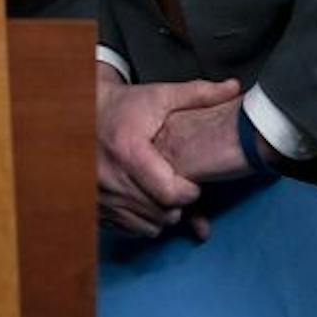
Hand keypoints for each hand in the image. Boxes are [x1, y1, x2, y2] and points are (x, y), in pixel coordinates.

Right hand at [96, 67, 240, 237]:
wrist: (82, 113)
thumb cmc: (124, 106)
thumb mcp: (160, 96)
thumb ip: (199, 94)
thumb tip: (235, 87)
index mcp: (128, 152)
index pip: (171, 194)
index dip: (189, 191)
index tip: (192, 180)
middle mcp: (109, 178)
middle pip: (163, 213)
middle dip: (179, 204)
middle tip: (179, 184)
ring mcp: (99, 195)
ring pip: (148, 226)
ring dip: (162, 214)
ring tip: (162, 191)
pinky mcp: (95, 207)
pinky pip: (130, 229)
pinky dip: (142, 219)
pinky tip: (145, 199)